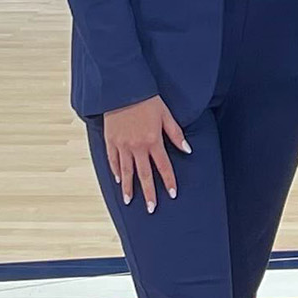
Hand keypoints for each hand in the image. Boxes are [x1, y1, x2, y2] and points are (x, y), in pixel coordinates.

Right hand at [102, 95, 188, 212]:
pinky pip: (113, 160)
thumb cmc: (147, 99)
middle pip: (144, 175)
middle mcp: (137, 146)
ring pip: (126, 171)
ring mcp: (122, 145)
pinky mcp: (110, 140)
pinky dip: (116, 171)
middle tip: (151, 209)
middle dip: (148, 193)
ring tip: (130, 202)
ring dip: (129, 188)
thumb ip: (176, 134)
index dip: (168, 181)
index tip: (172, 194)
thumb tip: (187, 150)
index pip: (163, 166)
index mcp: (153, 140)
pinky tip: (119, 180)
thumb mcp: (166, 114)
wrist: (122, 88)